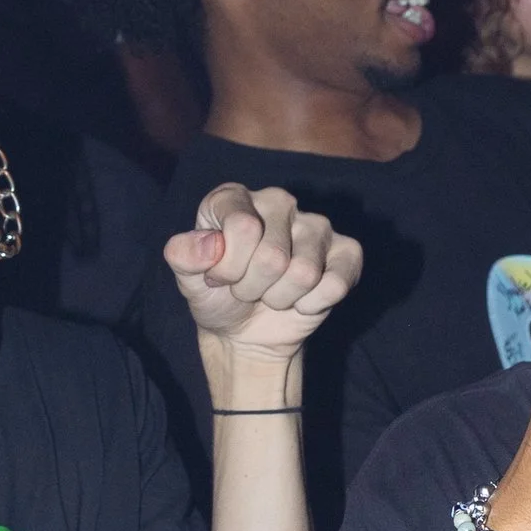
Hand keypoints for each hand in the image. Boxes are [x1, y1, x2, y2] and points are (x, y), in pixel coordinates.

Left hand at [168, 181, 362, 370]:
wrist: (246, 333)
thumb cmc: (218, 297)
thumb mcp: (187, 281)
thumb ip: (184, 256)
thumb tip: (209, 244)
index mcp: (234, 197)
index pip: (242, 226)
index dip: (228, 267)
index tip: (219, 278)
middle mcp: (278, 201)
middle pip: (273, 255)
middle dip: (254, 287)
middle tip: (248, 289)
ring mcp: (316, 224)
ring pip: (303, 273)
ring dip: (281, 298)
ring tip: (271, 293)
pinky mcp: (346, 252)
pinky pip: (335, 284)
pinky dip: (312, 304)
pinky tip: (301, 299)